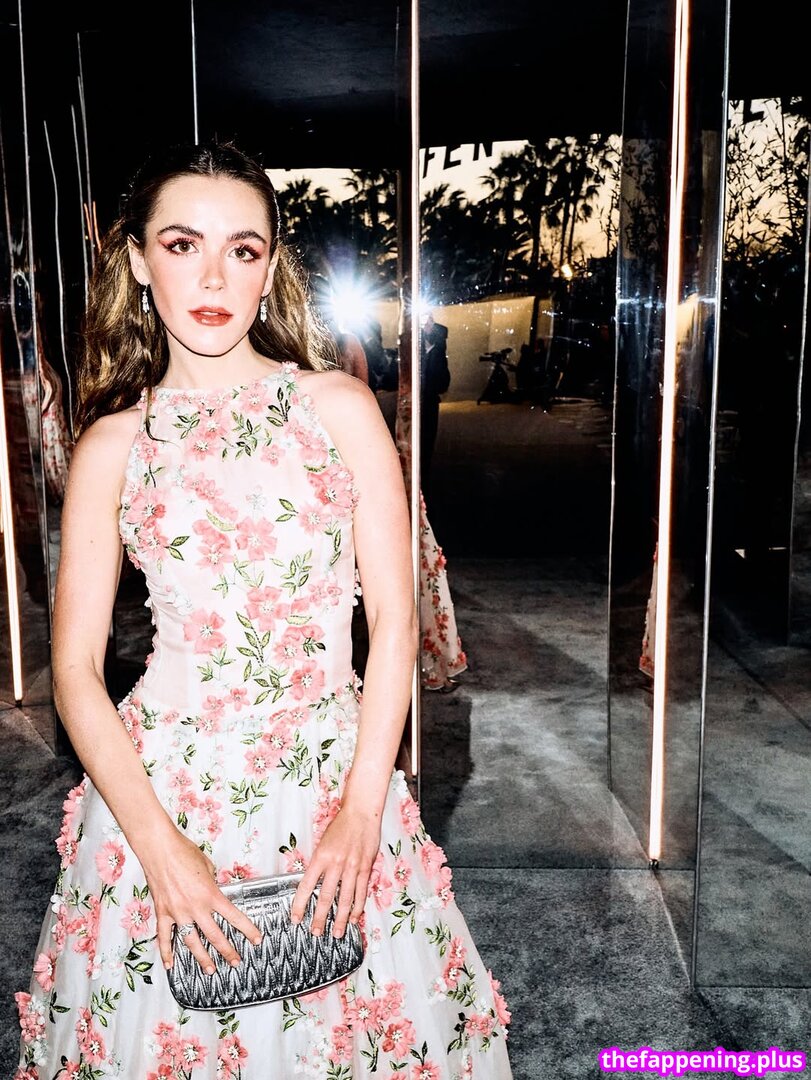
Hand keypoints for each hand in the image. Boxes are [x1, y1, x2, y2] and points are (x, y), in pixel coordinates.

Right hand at [141, 831, 262, 973]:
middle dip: (227, 951)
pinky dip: (166, 952)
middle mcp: (195, 907)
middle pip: (215, 936)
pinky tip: (170, 964)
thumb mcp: (208, 866)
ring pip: (192, 942)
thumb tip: (213, 892)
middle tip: (236, 961)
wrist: (160, 849)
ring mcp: (177, 912)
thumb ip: (212, 884)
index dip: (248, 930)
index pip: (234, 917)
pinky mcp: (162, 912)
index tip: (256, 939)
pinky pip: (164, 937)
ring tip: (210, 969)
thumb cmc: (184, 852)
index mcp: (211, 894)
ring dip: (202, 958)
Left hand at [290, 807, 380, 939]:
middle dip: (320, 918)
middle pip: (325, 897)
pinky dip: (358, 907)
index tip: (296, 918)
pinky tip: (355, 918)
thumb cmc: (341, 826)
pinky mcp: (365, 868)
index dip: (300, 905)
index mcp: (321, 857)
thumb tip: (313, 883)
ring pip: (345, 900)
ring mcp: (352, 867)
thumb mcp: (323, 843)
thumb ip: (320, 864)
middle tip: (315, 932)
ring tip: (337, 933)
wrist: (361, 813)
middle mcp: (336, 864)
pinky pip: (361, 892)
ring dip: (341, 919)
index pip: (306, 886)